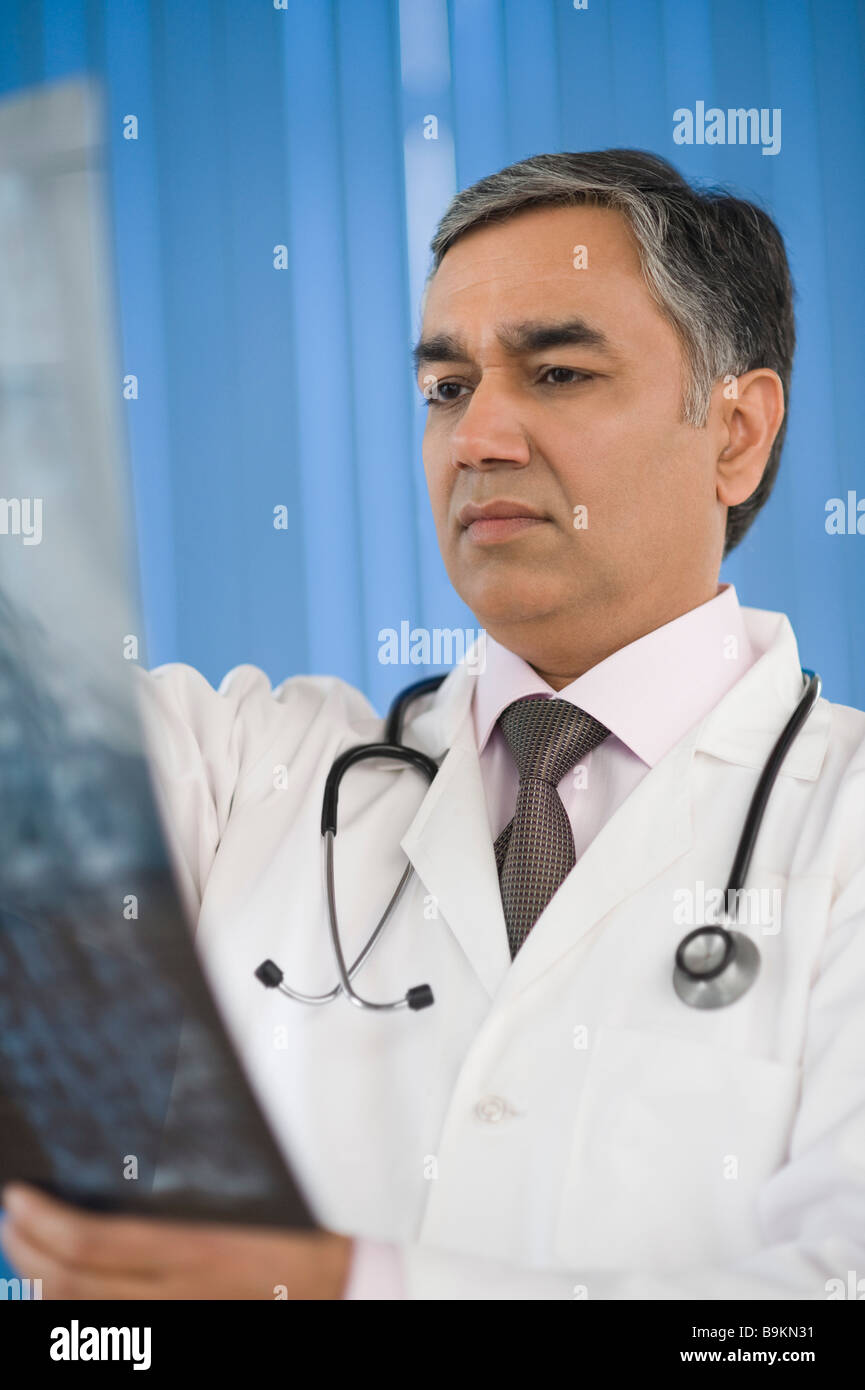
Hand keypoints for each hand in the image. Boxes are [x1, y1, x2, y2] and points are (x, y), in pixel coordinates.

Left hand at [0, 1183, 353, 1299]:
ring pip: (79, 1318)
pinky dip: (72, 1313)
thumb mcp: (252, 1193)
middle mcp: (177, 1295)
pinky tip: (65, 1290)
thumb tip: (138, 1158)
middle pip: (71, 1285)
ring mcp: (177, 1321)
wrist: (346, 1287)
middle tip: (13, 1216)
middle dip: (27, 1248)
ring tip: (26, 1247)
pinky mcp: (180, 1333)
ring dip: (40, 1281)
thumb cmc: (307, 1228)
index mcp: (194, 1249)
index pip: (91, 1242)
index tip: (20, 1195)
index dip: (43, 1221)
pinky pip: (110, 1334)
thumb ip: (196, 1183)